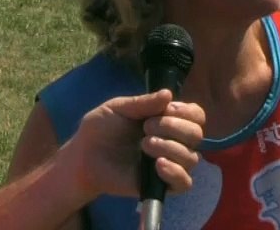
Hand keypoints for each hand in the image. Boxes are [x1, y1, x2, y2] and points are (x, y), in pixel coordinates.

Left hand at [60, 90, 204, 199]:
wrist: (84, 157)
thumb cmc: (101, 130)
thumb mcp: (118, 108)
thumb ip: (143, 102)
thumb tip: (168, 93)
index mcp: (167, 120)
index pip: (196, 115)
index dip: (186, 112)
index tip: (166, 110)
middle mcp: (174, 141)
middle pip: (196, 134)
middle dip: (174, 127)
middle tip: (146, 128)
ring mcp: (170, 164)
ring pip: (192, 157)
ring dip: (171, 148)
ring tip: (144, 145)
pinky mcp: (162, 186)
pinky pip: (184, 183)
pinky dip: (175, 172)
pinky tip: (158, 165)